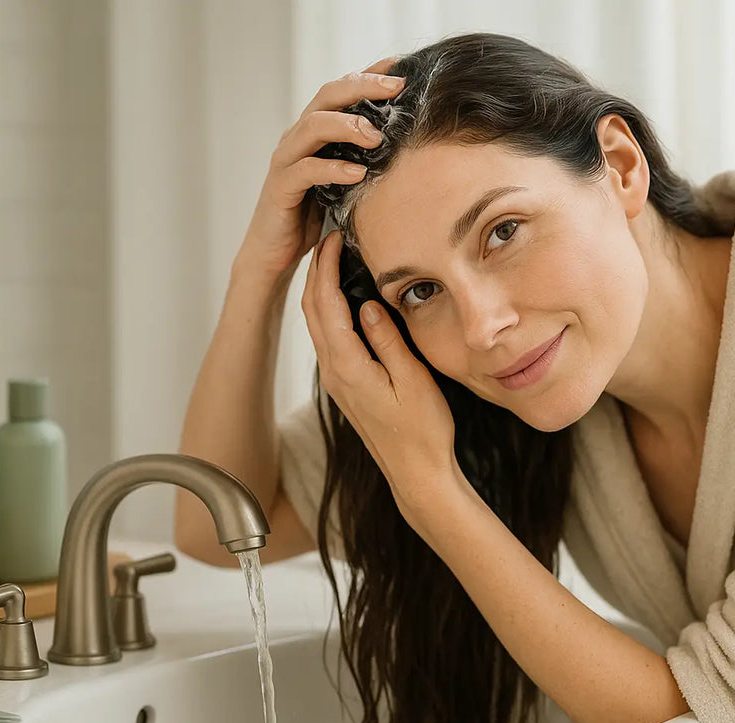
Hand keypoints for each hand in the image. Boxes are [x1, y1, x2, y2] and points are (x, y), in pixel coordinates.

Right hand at [237, 55, 405, 283]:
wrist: (275, 252)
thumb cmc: (313, 215)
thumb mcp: (344, 181)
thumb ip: (362, 159)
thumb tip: (406, 145)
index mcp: (314, 131)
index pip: (341, 91)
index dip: (368, 75)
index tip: (400, 65)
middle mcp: (298, 138)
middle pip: (326, 96)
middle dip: (362, 88)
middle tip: (395, 89)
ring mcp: (286, 160)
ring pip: (313, 126)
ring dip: (346, 126)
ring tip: (375, 136)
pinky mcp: (281, 187)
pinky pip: (306, 170)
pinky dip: (332, 169)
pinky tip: (357, 174)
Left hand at [301, 230, 458, 523]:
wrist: (416, 474)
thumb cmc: (422, 432)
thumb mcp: (413, 381)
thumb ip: (389, 341)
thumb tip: (371, 305)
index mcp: (348, 367)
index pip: (327, 305)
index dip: (327, 267)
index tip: (335, 237)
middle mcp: (335, 372)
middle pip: (312, 310)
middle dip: (317, 269)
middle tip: (330, 236)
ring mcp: (337, 380)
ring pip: (316, 323)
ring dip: (320, 288)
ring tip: (334, 257)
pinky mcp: (345, 385)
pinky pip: (328, 337)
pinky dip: (329, 308)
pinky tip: (344, 297)